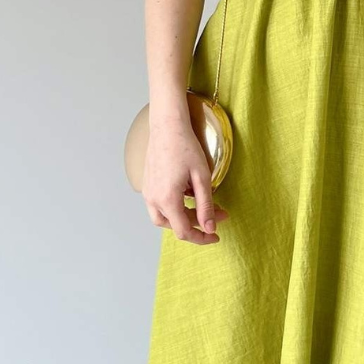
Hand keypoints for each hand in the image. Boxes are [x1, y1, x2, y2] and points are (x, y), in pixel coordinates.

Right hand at [142, 115, 229, 244]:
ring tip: (201, 206)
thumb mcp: (202, 177)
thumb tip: (210, 228)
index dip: (201, 238)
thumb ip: (205, 206)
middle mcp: (153, 199)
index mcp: (168, 199)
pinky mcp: (147, 185)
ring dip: (183, 217)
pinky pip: (159, 205)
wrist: (167, 126)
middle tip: (216, 214)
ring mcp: (148, 192)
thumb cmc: (185, 147)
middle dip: (196, 224)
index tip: (216, 235)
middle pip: (174, 226)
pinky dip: (174, 207)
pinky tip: (188, 194)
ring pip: (165, 218)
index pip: (184, 232)